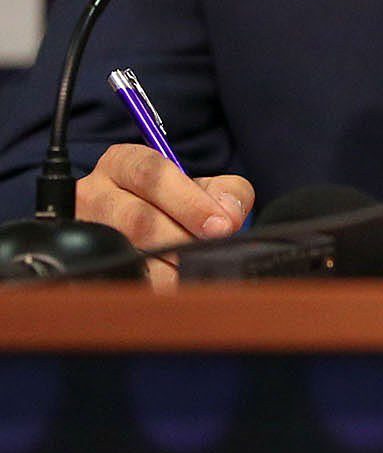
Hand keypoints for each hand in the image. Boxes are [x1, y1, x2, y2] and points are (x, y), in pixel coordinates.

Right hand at [74, 145, 254, 289]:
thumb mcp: (202, 186)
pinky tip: (173, 289)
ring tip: (194, 271)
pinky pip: (119, 281)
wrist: (141, 226)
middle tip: (212, 252)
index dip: (190, 202)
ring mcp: (83, 231)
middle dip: (183, 239)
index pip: (152, 175)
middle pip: (139, 219)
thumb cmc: (174, 204)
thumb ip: (228, 193)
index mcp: (122, 163)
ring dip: (170, 268)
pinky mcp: (83, 264)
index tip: (221, 225)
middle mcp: (93, 193)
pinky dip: (154, 288)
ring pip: (127, 254)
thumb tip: (228, 216)